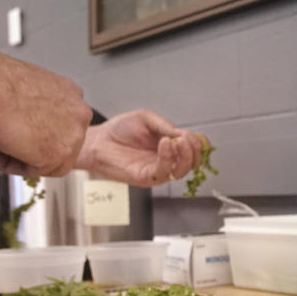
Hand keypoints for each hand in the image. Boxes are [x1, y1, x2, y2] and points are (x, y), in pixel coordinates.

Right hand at [0, 48, 92, 176]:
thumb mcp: (24, 93)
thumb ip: (35, 109)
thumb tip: (29, 124)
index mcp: (71, 94)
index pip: (61, 125)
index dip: (34, 134)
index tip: (15, 134)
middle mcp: (79, 113)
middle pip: (58, 144)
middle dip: (30, 148)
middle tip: (2, 146)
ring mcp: (73, 135)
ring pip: (49, 160)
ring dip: (18, 158)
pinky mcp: (59, 155)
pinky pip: (34, 170)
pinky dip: (9, 165)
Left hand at [77, 110, 204, 185]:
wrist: (98, 140)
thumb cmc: (119, 130)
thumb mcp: (146, 118)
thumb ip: (165, 125)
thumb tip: (183, 134)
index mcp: (169, 145)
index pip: (193, 150)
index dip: (198, 143)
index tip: (192, 134)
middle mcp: (166, 160)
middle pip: (192, 162)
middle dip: (194, 150)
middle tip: (187, 138)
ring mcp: (157, 170)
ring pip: (182, 170)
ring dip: (185, 155)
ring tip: (178, 140)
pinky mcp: (146, 177)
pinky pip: (163, 172)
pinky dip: (167, 157)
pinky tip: (164, 144)